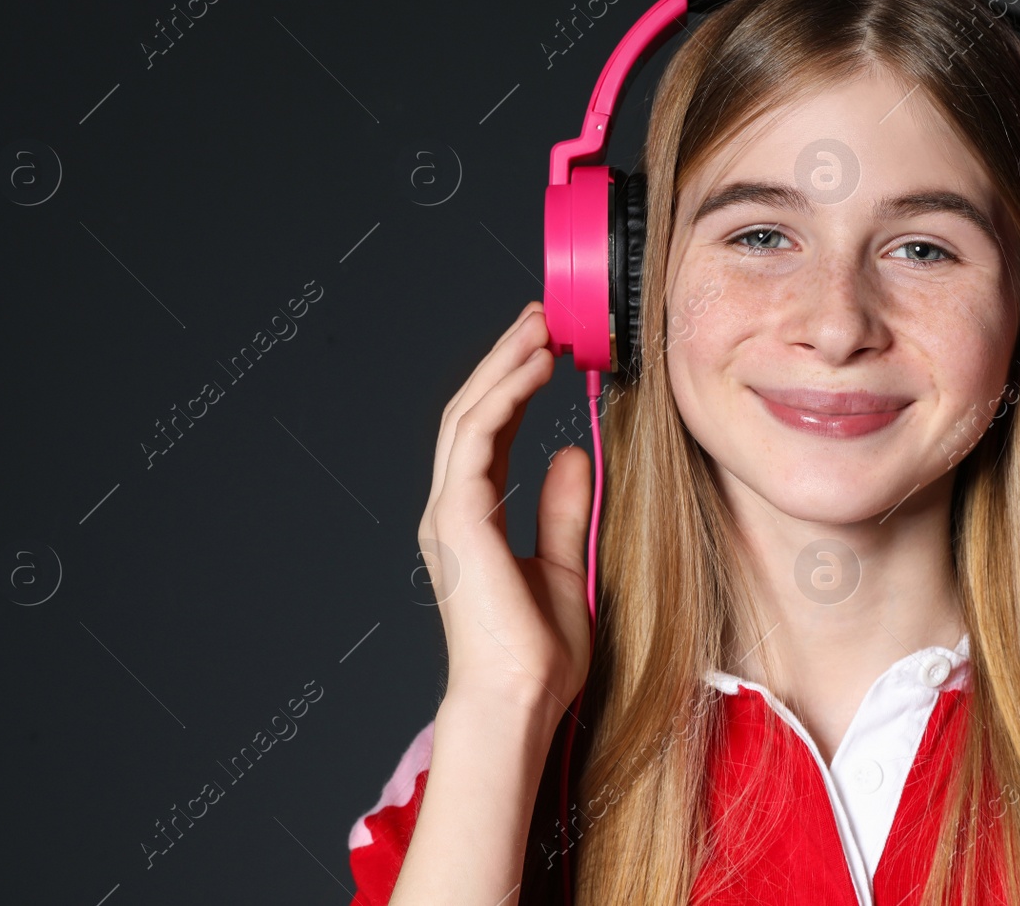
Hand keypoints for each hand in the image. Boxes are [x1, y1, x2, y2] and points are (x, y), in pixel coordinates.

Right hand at [417, 300, 593, 725]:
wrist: (518, 700)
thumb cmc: (537, 654)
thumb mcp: (563, 564)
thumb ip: (561, 508)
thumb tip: (571, 453)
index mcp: (471, 521)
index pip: (487, 434)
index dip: (513, 386)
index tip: (546, 349)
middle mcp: (451, 509)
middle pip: (470, 412)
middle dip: (505, 359)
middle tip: (540, 318)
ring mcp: (448, 511)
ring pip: (467, 414)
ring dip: (504, 364)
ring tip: (538, 326)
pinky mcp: (457, 518)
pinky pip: (476, 439)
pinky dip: (504, 395)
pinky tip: (535, 367)